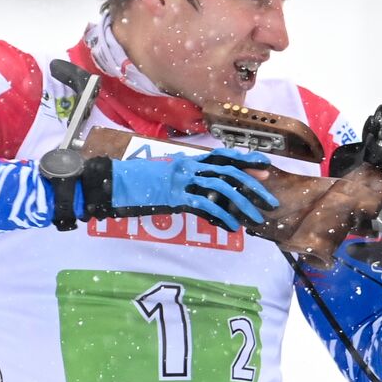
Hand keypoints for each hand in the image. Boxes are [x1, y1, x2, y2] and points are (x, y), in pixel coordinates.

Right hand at [90, 148, 278, 230]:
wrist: (111, 182)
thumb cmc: (136, 182)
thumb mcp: (164, 177)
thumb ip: (186, 182)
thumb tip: (206, 197)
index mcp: (187, 160)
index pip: (222, 156)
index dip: (245, 159)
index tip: (265, 165)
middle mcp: (187, 166)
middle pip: (228, 171)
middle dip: (252, 184)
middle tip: (269, 198)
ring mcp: (180, 179)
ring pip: (221, 188)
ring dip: (242, 203)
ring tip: (256, 217)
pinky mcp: (173, 195)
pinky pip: (204, 204)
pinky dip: (221, 215)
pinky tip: (232, 225)